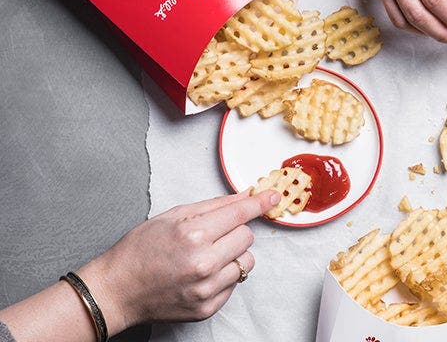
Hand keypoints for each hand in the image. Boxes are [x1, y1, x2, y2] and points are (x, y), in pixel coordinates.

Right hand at [78, 189, 279, 331]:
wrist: (117, 290)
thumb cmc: (140, 250)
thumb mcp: (172, 216)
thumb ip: (212, 206)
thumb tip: (244, 195)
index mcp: (193, 234)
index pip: (240, 214)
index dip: (259, 203)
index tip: (272, 197)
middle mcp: (203, 262)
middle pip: (247, 236)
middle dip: (235, 231)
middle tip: (213, 234)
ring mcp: (207, 288)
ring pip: (246, 261)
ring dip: (233, 255)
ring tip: (207, 255)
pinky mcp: (208, 307)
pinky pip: (235, 283)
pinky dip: (224, 275)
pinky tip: (201, 273)